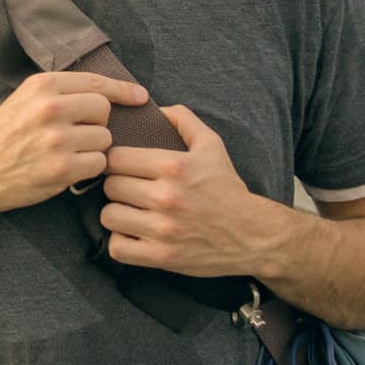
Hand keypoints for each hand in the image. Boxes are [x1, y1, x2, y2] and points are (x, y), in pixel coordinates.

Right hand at [0, 71, 147, 214]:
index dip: (122, 89)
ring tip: (69, 153)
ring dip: (93, 148)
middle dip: (97, 123)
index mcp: (41, 86)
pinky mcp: (62, 168)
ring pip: (104, 138)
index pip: (94, 82)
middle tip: (77, 134)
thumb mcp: (22, 101)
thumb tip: (104, 91)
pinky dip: (89, 168)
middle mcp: (50, 108)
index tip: (139, 96)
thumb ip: (57, 93)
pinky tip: (69, 169)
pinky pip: (98, 163)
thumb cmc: (2, 137)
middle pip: (103, 109)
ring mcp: (56, 139)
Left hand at [99, 105, 267, 276]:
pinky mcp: (162, 256)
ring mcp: (163, 229)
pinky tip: (134, 235)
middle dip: (117, 187)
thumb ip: (183, 119)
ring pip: (109, 216)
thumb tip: (155, 107)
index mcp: (174, 166)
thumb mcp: (212, 146)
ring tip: (131, 212)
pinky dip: (122, 243)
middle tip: (129, 190)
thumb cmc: (228, 189)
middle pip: (110, 186)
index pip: (115, 158)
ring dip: (117, 214)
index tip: (123, 167)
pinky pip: (118, 248)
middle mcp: (166, 197)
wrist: (254, 236)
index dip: (115, 161)